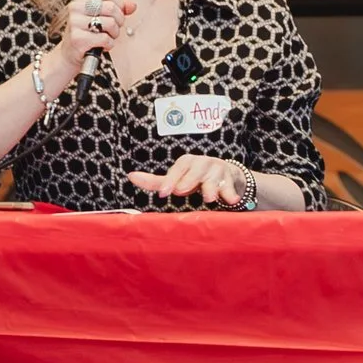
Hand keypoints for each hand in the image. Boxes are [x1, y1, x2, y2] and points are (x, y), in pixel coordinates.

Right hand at [51, 0, 138, 77]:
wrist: (70, 53)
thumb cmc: (87, 33)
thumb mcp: (102, 16)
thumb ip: (119, 8)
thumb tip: (132, 5)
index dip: (119, 2)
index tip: (118, 12)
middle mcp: (76, 7)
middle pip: (111, 7)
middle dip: (119, 20)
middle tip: (113, 28)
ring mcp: (75, 22)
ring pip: (110, 23)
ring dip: (114, 34)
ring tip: (106, 36)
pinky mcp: (77, 38)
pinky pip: (105, 39)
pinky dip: (109, 44)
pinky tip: (101, 45)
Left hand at [129, 154, 250, 206]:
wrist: (227, 175)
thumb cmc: (195, 179)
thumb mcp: (176, 179)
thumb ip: (156, 182)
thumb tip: (130, 176)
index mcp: (187, 162)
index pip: (177, 169)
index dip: (170, 180)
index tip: (163, 193)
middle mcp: (203, 163)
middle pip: (195, 172)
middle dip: (189, 181)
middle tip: (182, 190)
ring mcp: (218, 170)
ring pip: (214, 179)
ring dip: (211, 188)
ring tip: (210, 198)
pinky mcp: (231, 179)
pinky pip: (230, 187)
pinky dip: (231, 194)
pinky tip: (231, 200)